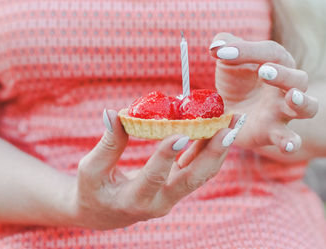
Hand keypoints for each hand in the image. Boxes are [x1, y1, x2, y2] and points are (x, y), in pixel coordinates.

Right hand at [65, 109, 241, 229]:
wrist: (103, 211)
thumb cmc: (92, 189)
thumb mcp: (91, 168)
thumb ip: (107, 144)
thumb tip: (113, 113)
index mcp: (134, 200)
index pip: (154, 177)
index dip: (166, 156)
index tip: (181, 133)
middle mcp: (160, 202)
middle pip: (192, 179)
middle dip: (212, 153)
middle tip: (228, 129)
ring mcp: (172, 196)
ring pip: (201, 174)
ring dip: (218, 148)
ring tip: (234, 122)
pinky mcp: (177, 186)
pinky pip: (197, 168)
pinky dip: (208, 148)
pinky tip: (219, 127)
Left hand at [209, 33, 317, 155]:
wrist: (231, 113)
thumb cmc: (235, 82)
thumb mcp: (228, 61)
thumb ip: (224, 45)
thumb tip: (216, 45)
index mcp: (276, 64)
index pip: (269, 52)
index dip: (247, 50)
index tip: (220, 54)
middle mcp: (286, 87)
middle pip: (298, 78)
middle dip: (283, 74)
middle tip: (263, 71)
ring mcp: (283, 112)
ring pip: (307, 107)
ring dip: (301, 102)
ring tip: (291, 97)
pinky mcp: (274, 133)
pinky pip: (290, 139)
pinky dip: (291, 142)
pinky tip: (287, 145)